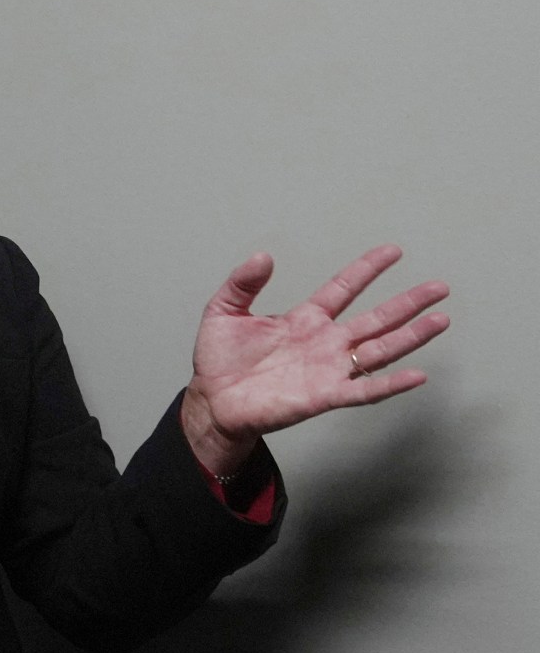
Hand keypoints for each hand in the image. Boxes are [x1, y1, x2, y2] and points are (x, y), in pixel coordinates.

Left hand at [179, 245, 451, 475]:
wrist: (212, 401)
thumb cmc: (220, 360)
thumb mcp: (223, 311)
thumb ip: (243, 283)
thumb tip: (262, 255)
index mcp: (305, 319)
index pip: (344, 288)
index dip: (367, 269)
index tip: (393, 251)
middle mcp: (325, 342)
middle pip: (376, 318)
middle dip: (407, 302)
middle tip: (439, 286)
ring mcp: (328, 369)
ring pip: (380, 349)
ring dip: (411, 336)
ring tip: (440, 319)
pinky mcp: (324, 396)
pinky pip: (365, 390)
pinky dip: (391, 383)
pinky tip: (417, 374)